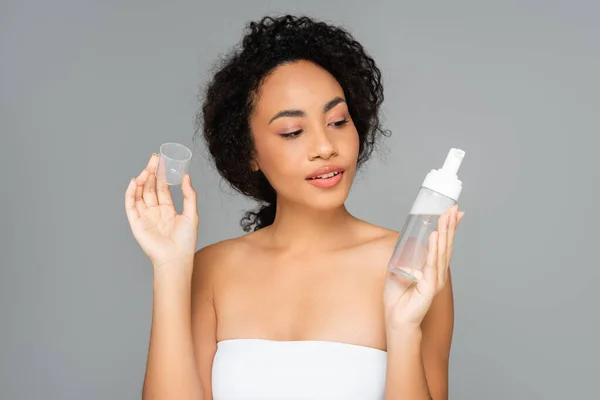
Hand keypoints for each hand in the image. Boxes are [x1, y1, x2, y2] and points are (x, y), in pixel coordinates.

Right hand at [124, 153, 198, 269]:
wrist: (176, 258)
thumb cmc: (185, 241)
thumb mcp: (191, 213)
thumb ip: (189, 195)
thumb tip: (186, 177)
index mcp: (167, 210)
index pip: (162, 188)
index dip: (161, 175)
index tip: (161, 161)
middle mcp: (154, 212)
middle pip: (150, 188)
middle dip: (151, 173)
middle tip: (153, 158)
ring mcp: (144, 217)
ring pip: (140, 194)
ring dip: (142, 180)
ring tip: (147, 167)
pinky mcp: (136, 223)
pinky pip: (131, 206)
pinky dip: (130, 193)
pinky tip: (134, 182)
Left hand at [383, 205, 463, 331]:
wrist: (397, 319)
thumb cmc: (398, 298)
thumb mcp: (398, 270)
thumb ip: (403, 257)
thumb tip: (404, 241)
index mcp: (432, 267)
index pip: (443, 244)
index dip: (449, 228)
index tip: (455, 212)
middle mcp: (437, 271)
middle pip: (446, 244)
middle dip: (450, 225)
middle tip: (453, 208)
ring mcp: (435, 279)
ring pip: (441, 251)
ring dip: (444, 232)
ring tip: (446, 216)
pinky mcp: (429, 286)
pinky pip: (431, 263)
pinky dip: (433, 249)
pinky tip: (435, 236)